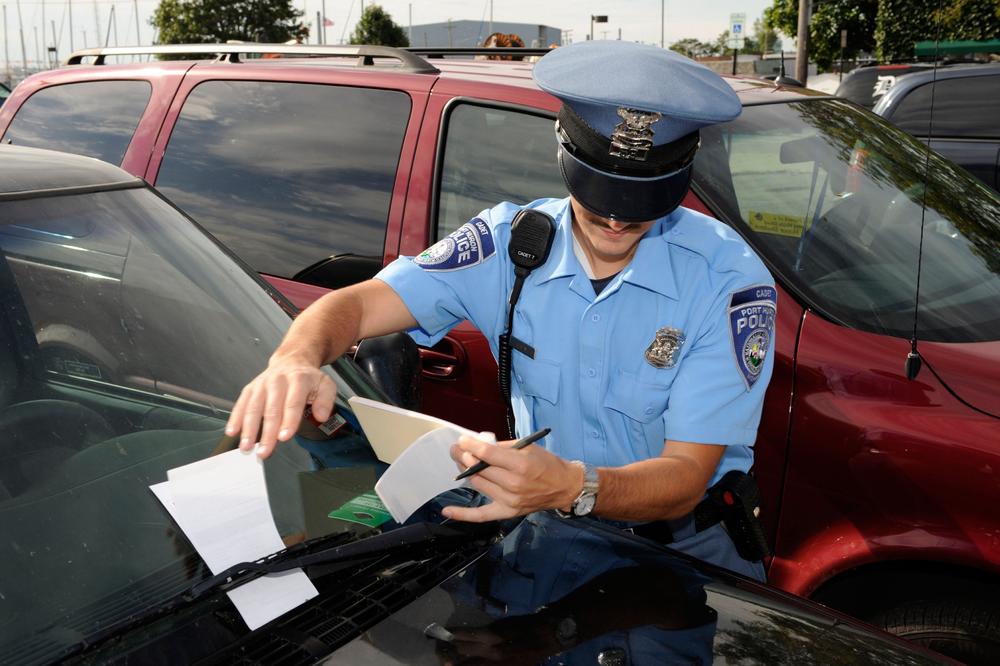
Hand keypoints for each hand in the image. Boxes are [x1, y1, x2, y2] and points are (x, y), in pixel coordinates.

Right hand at [225, 354, 336, 457]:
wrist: (292, 361)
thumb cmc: (308, 378)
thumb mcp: (326, 384)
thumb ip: (326, 401)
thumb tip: (321, 416)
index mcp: (298, 379)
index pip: (293, 403)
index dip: (288, 421)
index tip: (284, 437)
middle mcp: (278, 381)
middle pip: (271, 409)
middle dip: (267, 432)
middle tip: (265, 451)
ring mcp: (262, 384)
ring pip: (253, 408)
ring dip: (248, 429)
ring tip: (246, 447)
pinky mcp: (250, 388)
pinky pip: (241, 404)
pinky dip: (235, 418)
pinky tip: (232, 432)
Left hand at [443, 436, 582, 521]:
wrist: (564, 487)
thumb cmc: (547, 463)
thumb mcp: (527, 447)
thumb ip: (502, 446)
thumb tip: (478, 445)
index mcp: (520, 465)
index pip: (487, 454)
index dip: (470, 445)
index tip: (461, 440)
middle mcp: (513, 484)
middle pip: (479, 469)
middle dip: (463, 456)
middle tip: (457, 449)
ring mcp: (509, 500)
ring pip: (477, 485)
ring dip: (465, 472)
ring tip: (461, 462)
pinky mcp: (507, 512)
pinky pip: (481, 515)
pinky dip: (463, 514)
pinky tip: (447, 511)